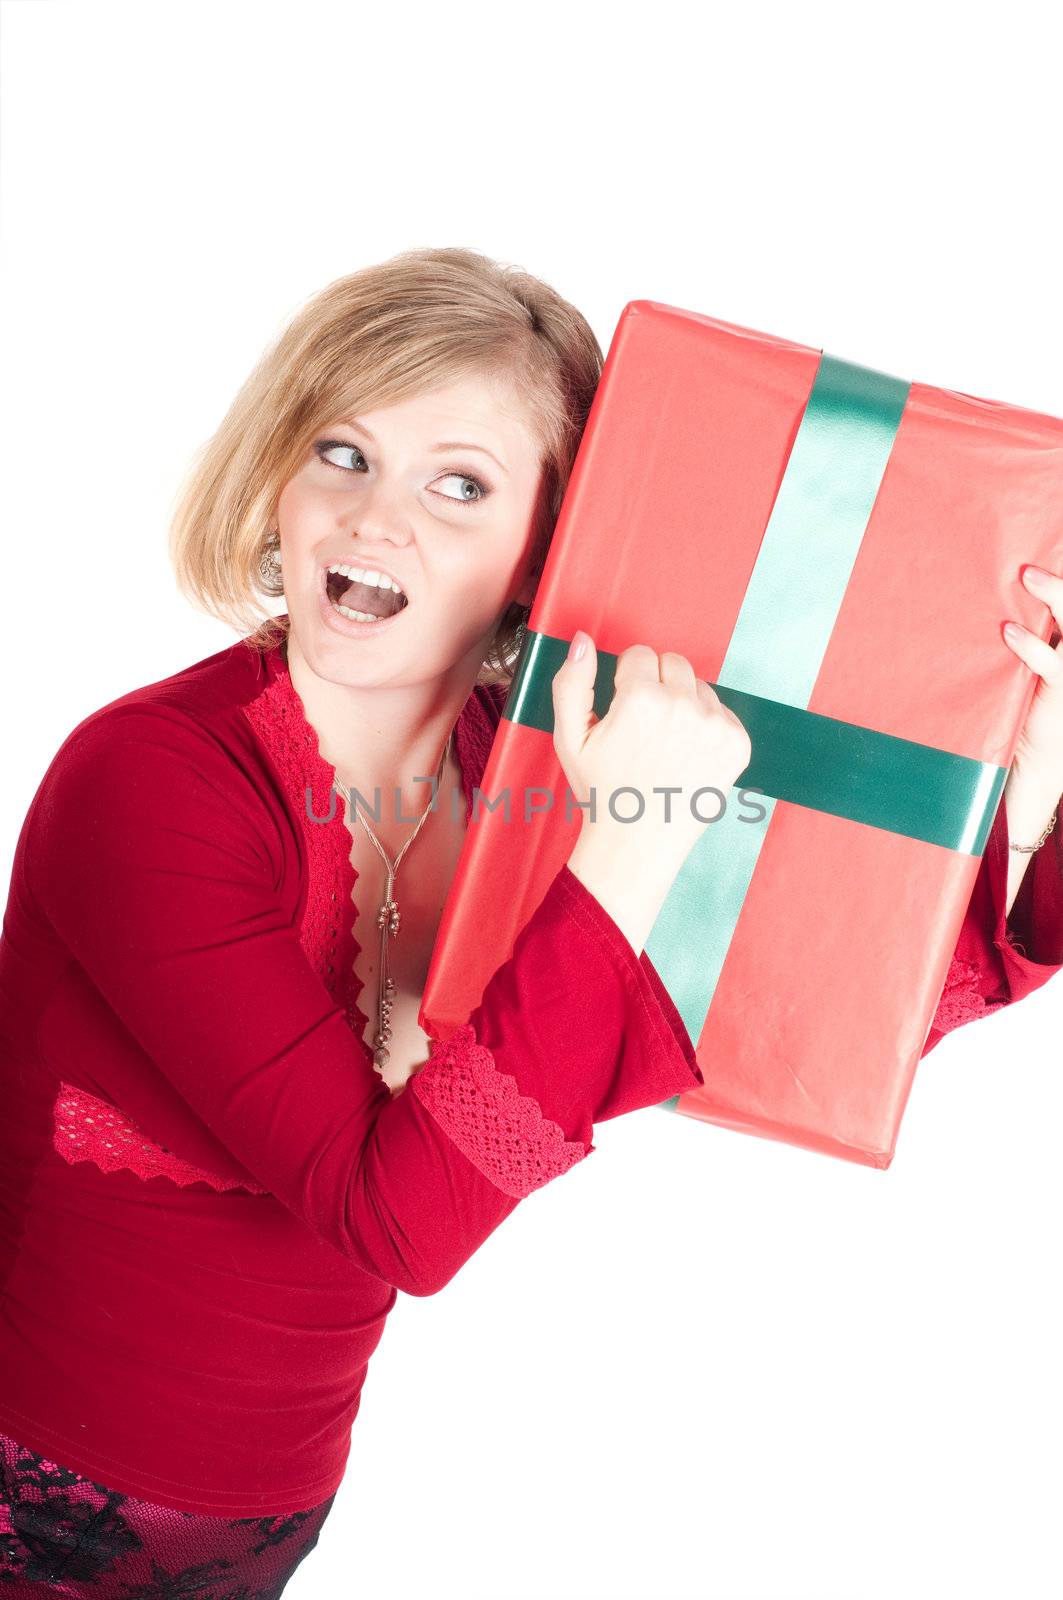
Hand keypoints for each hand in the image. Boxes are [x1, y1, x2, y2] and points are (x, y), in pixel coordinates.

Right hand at [551, 632, 751, 951]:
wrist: (638, 846)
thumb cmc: (602, 792)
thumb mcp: (570, 738)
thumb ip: (572, 683)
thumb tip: (584, 641)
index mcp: (641, 699)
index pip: (640, 655)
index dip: (626, 682)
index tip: (622, 712)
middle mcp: (684, 707)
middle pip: (673, 663)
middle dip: (657, 685)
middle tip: (644, 729)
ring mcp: (716, 726)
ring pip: (699, 686)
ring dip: (683, 704)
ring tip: (665, 745)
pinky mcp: (737, 744)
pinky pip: (722, 712)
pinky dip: (706, 726)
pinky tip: (686, 756)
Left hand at [1004, 565, 1062, 793]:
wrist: (1031, 763)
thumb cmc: (1018, 708)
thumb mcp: (1016, 667)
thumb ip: (1014, 634)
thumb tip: (983, 602)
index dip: (1059, 582)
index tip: (1035, 551)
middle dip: (1059, 583)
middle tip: (1030, 560)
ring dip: (1054, 598)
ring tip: (1027, 577)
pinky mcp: (1062, 692)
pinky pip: (1051, 664)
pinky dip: (1031, 646)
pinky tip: (1010, 632)